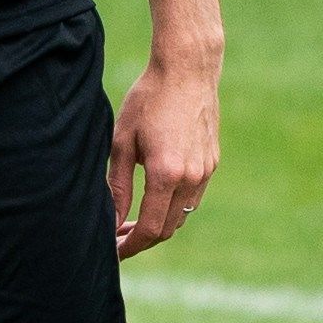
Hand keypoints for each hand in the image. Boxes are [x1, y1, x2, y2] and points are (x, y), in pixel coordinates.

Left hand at [111, 58, 218, 257]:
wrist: (187, 71)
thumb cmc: (148, 100)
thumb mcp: (122, 142)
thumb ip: (116, 186)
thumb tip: (110, 221)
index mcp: (166, 174)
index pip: (149, 228)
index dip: (130, 246)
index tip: (113, 252)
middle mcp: (191, 178)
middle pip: (167, 229)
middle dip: (141, 240)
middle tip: (117, 239)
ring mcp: (205, 171)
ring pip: (182, 215)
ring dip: (158, 224)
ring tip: (131, 221)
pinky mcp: (212, 163)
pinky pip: (192, 197)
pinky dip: (172, 207)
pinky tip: (153, 198)